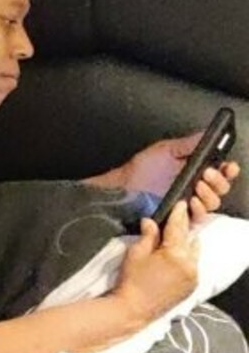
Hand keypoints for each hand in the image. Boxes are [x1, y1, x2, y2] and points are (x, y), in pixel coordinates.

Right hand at [115, 202, 198, 326]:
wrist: (133, 310)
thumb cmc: (131, 280)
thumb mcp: (136, 253)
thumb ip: (149, 235)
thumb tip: (151, 222)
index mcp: (176, 254)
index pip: (178, 227)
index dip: (178, 214)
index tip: (180, 203)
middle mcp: (190, 264)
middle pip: (190, 239)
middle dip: (183, 229)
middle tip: (177, 219)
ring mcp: (193, 277)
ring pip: (194, 252)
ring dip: (187, 244)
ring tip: (177, 239)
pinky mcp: (192, 287)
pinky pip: (194, 266)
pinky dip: (187, 258)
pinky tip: (177, 257)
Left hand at [121, 133, 239, 221]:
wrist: (123, 188)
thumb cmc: (141, 170)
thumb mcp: (166, 151)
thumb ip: (188, 144)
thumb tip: (207, 134)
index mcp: (195, 170)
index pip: (220, 172)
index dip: (228, 170)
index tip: (229, 166)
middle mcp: (195, 188)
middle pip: (220, 189)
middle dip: (218, 181)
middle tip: (207, 173)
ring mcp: (189, 204)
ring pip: (213, 204)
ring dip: (209, 194)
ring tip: (198, 185)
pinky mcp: (181, 218)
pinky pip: (198, 218)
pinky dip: (198, 209)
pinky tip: (190, 200)